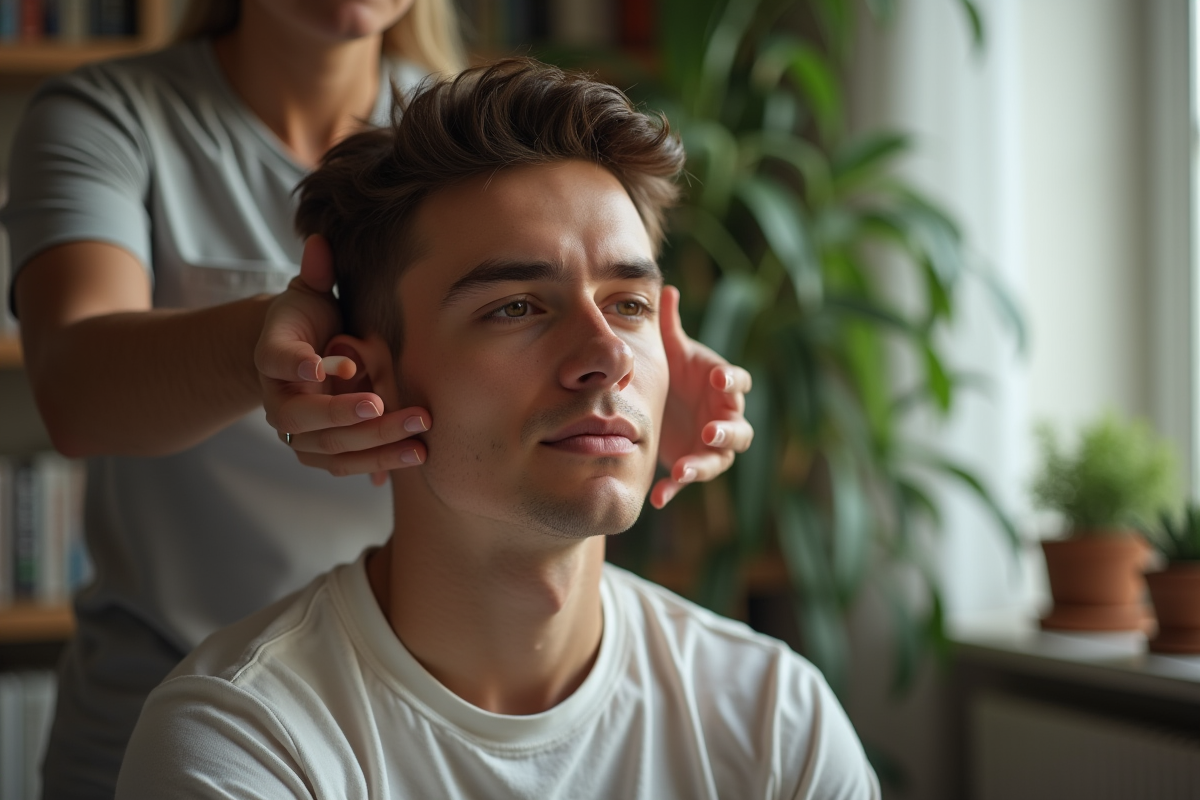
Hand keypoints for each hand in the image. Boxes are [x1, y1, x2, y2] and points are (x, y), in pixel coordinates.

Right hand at [256, 235, 429, 482]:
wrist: (303, 359)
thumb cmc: (309, 321)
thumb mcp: (309, 294)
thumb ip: (316, 273)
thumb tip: (321, 240)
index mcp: (271, 355)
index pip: (274, 359)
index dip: (293, 363)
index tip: (320, 363)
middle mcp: (279, 400)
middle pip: (302, 417)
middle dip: (343, 414)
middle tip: (381, 404)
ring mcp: (299, 434)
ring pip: (329, 449)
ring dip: (374, 446)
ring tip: (418, 439)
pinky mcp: (322, 453)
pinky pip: (348, 466)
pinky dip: (381, 464)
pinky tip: (417, 455)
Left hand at [651, 286, 753, 508]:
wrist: (665, 407)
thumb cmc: (675, 373)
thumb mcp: (670, 352)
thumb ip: (670, 325)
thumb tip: (667, 288)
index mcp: (723, 386)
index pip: (739, 382)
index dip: (732, 381)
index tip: (719, 379)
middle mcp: (725, 416)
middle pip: (740, 429)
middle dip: (727, 432)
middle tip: (711, 432)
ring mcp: (712, 445)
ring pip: (720, 460)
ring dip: (704, 465)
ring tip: (684, 470)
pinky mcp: (693, 464)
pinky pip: (687, 480)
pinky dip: (674, 490)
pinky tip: (657, 498)